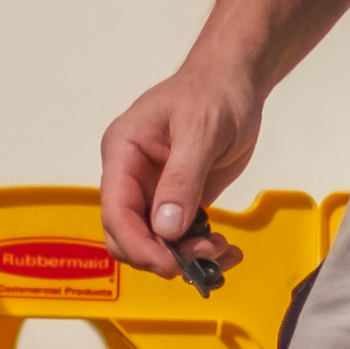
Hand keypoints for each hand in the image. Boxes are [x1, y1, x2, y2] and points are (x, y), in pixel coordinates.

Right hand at [93, 53, 264, 274]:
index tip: (170, 264)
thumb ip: (181, 180)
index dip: (138, 244)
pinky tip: (225, 249)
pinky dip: (200, 251)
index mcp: (123, 153)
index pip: (115, 211)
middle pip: (127, 235)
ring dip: (186, 257)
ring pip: (153, 244)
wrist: (234, 84)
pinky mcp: (177, 201)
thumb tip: (166, 228)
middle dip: (162, 256)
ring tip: (221, 250)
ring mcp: (153, 191)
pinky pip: (178, 239)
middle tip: (203, 257)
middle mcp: (131, 176)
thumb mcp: (200, 131)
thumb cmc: (213, 93)